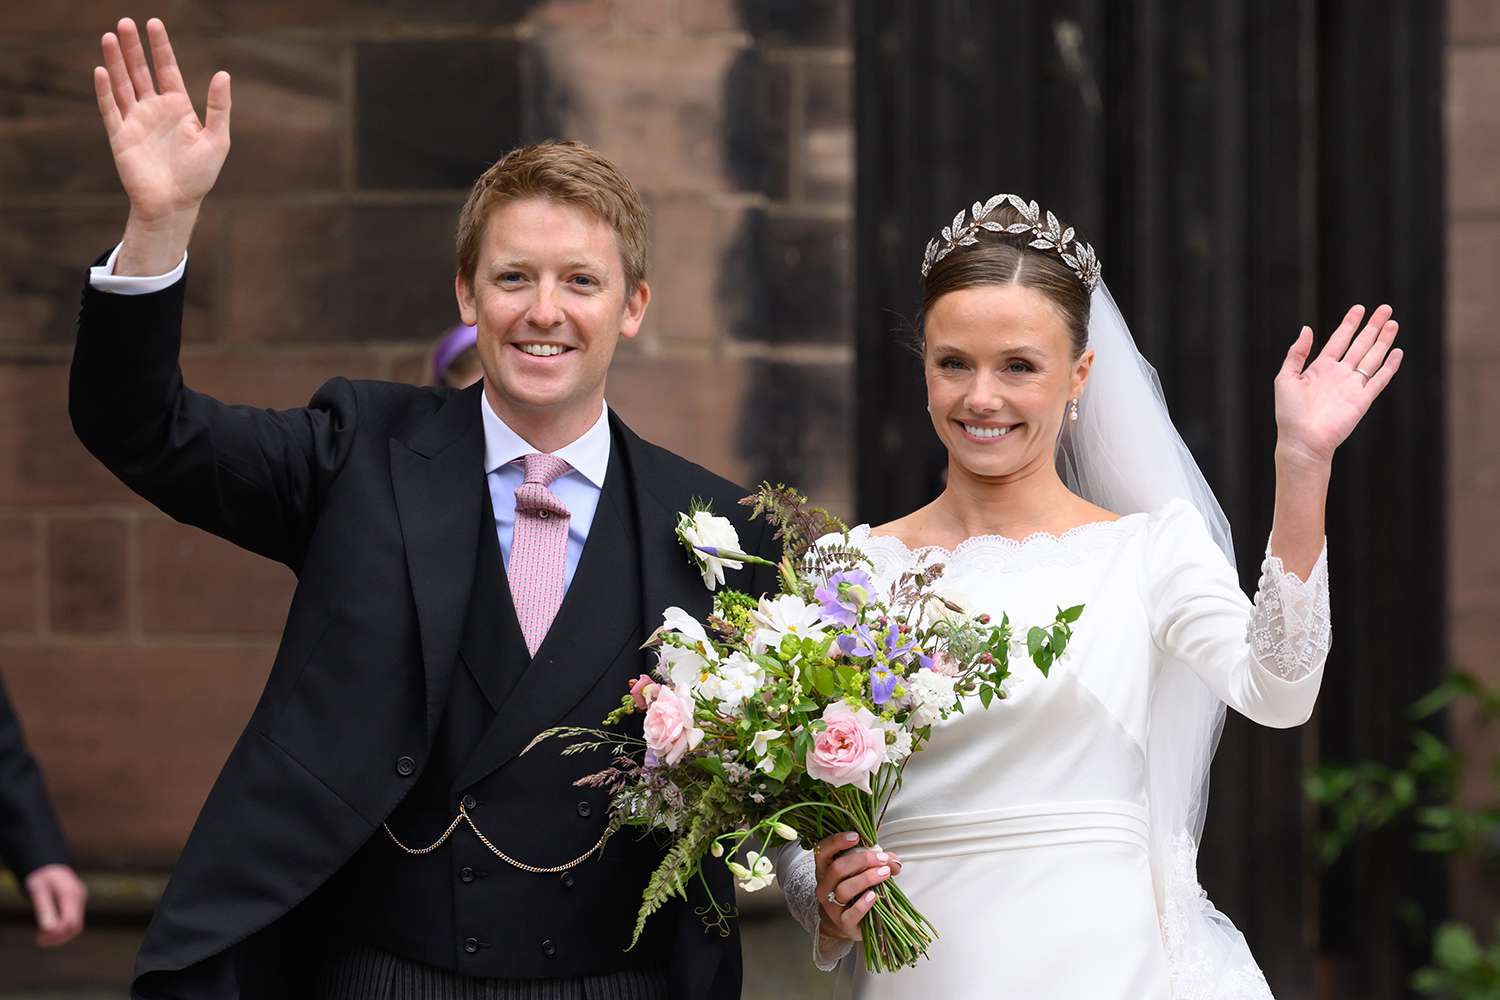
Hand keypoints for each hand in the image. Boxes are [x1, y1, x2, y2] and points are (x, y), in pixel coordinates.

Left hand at [23, 864, 86, 946]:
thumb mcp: (38, 891)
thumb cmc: (41, 878)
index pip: (70, 921)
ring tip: (41, 938)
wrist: (50, 866)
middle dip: (59, 937)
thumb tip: (49, 929)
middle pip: (75, 926)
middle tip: (39, 941)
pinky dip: (62, 930)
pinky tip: (47, 930)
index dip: (56, 933)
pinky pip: (74, 921)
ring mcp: (80, 900)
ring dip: (60, 936)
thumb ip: (44, 908)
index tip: (40, 938)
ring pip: (76, 926)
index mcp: (70, 894)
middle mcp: (79, 897)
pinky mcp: (77, 903)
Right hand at [94, 18, 229, 222]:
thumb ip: (218, 108)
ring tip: (110, 36)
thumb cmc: (199, 176)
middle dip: (134, 48)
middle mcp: (154, 109)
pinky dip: (105, 91)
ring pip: (122, 84)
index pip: (167, 69)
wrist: (175, 205)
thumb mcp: (217, 140)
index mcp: (178, 107)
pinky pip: (110, 109)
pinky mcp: (120, 136)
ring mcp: (135, 121)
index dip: (161, 47)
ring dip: (116, 61)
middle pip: (140, 71)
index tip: (154, 23)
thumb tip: (223, 74)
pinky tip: (102, 70)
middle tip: (125, 22)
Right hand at [812, 831, 900, 941]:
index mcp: (825, 868)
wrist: (849, 921)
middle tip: (882, 859)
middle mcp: (824, 886)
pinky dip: (863, 903)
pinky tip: (874, 896)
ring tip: (884, 874)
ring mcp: (831, 905)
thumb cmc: (856, 891)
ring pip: (844, 889)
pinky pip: (851, 913)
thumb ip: (878, 862)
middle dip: (862, 860)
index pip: (822, 850)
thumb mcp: (863, 871)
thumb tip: (893, 860)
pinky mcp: (843, 922)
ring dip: (866, 879)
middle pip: (837, 869)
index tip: (856, 837)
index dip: (836, 841)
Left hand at [1274, 304, 1403, 467]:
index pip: (1339, 340)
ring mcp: (1352, 386)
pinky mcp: (1363, 399)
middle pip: (1360, 345)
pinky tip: (1397, 352)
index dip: (1349, 324)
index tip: (1359, 308)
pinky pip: (1379, 379)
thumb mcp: (1286, 378)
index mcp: (1320, 368)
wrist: (1302, 440)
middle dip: (1372, 326)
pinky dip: (1389, 366)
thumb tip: (1307, 328)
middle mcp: (1339, 374)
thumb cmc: (1289, 413)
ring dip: (1383, 340)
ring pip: (1372, 358)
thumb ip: (1296, 353)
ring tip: (1393, 323)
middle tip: (1385, 308)